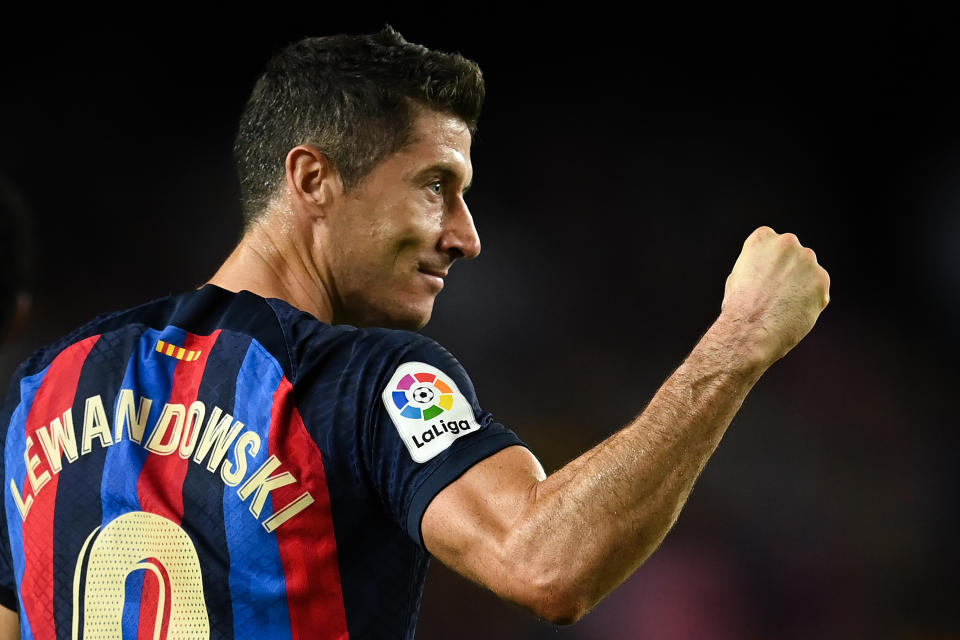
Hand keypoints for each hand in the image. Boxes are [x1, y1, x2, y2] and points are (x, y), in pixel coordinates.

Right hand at [719, 226, 830, 365]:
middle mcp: (787, 242)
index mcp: (762, 237)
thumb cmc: (739, 307)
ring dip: (801, 286)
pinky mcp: (821, 279)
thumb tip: (775, 269)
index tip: (765, 278)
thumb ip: (760, 264)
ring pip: (809, 272)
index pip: (774, 243)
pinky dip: (811, 301)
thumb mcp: (740, 274)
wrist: (750, 330)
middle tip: (775, 294)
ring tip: (783, 306)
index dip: (770, 264)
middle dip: (789, 272)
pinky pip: (819, 290)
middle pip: (795, 255)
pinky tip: (794, 312)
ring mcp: (806, 260)